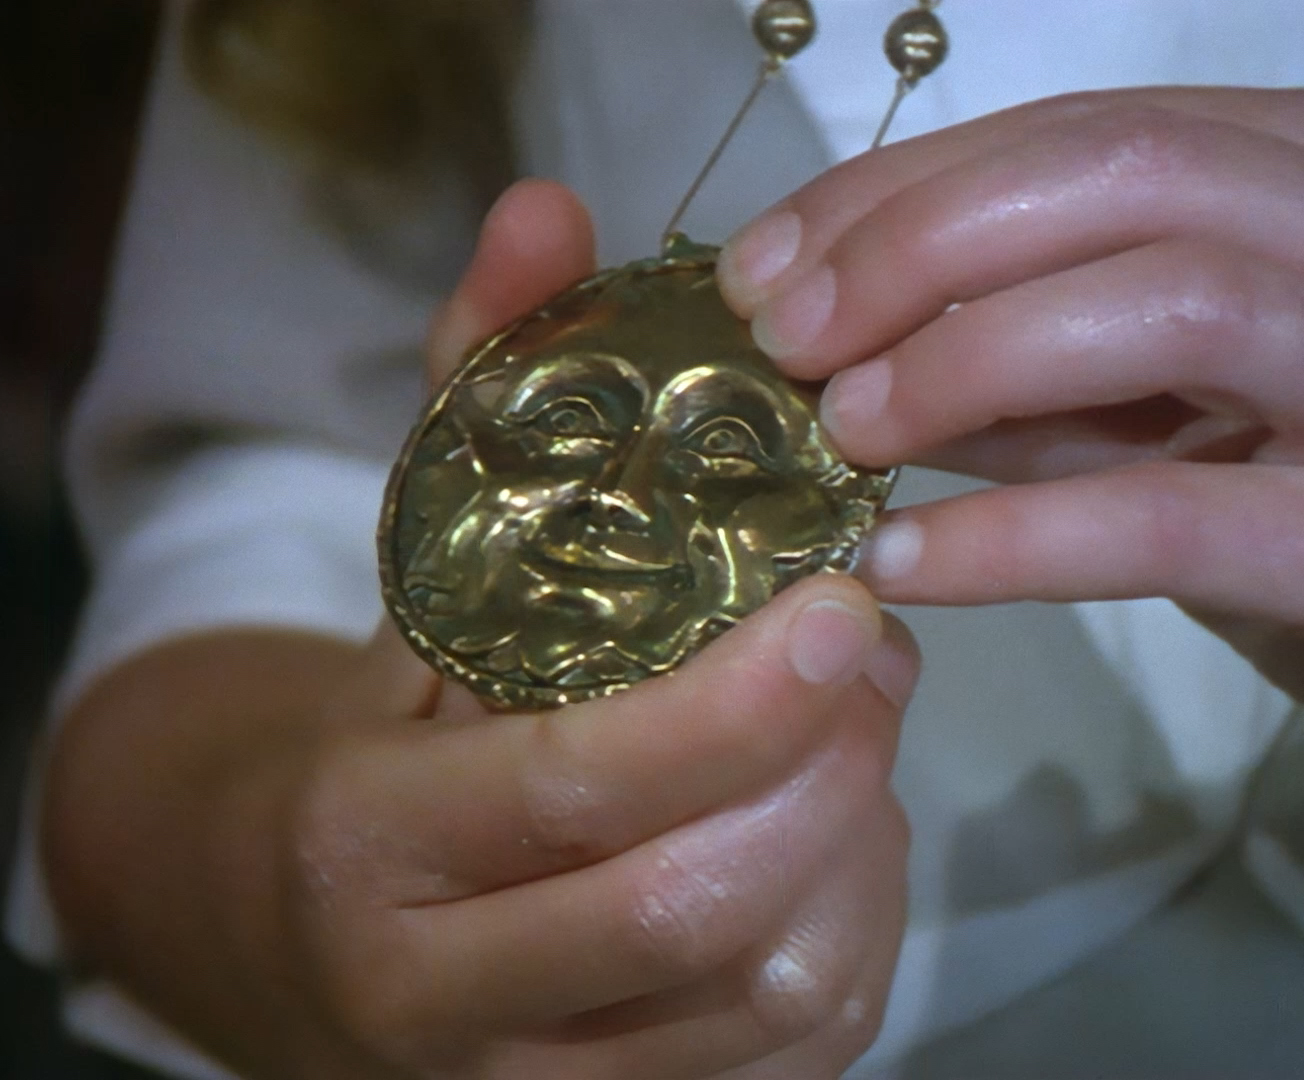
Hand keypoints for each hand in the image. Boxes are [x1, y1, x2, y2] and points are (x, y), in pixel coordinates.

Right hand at [49, 180, 918, 1079]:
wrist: (296, 926)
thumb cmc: (377, 724)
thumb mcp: (409, 558)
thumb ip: (476, 390)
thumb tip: (546, 209)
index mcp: (368, 843)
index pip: (567, 793)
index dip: (725, 709)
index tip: (846, 606)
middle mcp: (439, 997)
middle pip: (685, 912)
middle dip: (820, 773)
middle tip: (864, 653)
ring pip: (771, 994)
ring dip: (855, 842)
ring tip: (853, 729)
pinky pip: (801, 1046)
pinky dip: (860, 919)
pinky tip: (836, 824)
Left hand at [716, 88, 1303, 809]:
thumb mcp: (1188, 418)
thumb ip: (1049, 374)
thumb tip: (856, 347)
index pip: (1095, 133)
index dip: (907, 187)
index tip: (771, 263)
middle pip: (1132, 175)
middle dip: (923, 245)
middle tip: (789, 336)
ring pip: (1177, 304)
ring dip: (969, 359)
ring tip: (845, 432)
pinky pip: (1180, 520)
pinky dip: (1017, 535)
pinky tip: (901, 565)